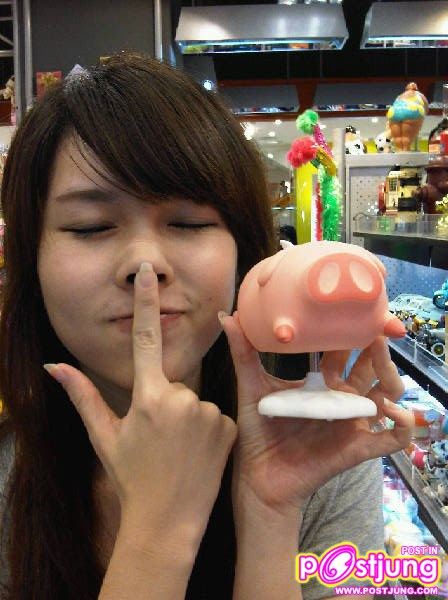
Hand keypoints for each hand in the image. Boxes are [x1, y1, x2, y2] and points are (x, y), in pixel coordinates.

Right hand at [44, 263, 236, 552]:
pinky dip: (207, 429)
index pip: (145, 337)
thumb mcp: (103, 436)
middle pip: (172, 384)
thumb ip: (82, 395)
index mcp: (147, 396)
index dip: (145, 301)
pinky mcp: (229, 425)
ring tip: (179, 451)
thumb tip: (53, 365)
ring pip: (194, 401)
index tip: (148, 272)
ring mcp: (208, 411)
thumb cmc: (130, 478)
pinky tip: (197, 454)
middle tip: (159, 440)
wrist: (166, 522)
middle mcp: (181, 397)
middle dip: (164, 404)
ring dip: (186, 418)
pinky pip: (215, 415)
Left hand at [220, 311, 412, 515]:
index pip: (345, 351)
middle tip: (375, 333)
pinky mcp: (356, 449)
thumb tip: (228, 316)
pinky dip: (402, 427)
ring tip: (385, 365)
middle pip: (370, 368)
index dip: (352, 332)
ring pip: (387, 396)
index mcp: (322, 382)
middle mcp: (341, 399)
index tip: (353, 312)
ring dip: (392, 378)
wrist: (258, 476)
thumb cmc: (258, 431)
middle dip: (377, 350)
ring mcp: (352, 423)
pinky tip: (396, 413)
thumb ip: (243, 353)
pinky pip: (391, 440)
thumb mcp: (251, 388)